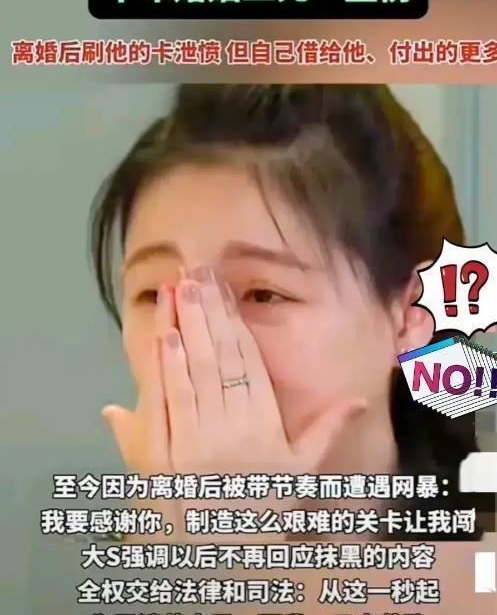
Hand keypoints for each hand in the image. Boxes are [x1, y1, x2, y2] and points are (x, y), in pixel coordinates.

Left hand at [103, 267, 367, 538]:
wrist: (230, 553)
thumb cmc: (267, 504)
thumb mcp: (303, 471)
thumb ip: (327, 430)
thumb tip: (358, 397)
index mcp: (263, 424)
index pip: (246, 362)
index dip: (234, 323)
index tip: (224, 290)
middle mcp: (230, 426)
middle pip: (217, 359)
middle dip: (205, 313)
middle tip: (195, 274)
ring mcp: (195, 439)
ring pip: (190, 374)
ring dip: (182, 329)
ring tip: (177, 291)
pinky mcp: (167, 454)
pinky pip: (165, 406)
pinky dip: (162, 371)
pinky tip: (161, 338)